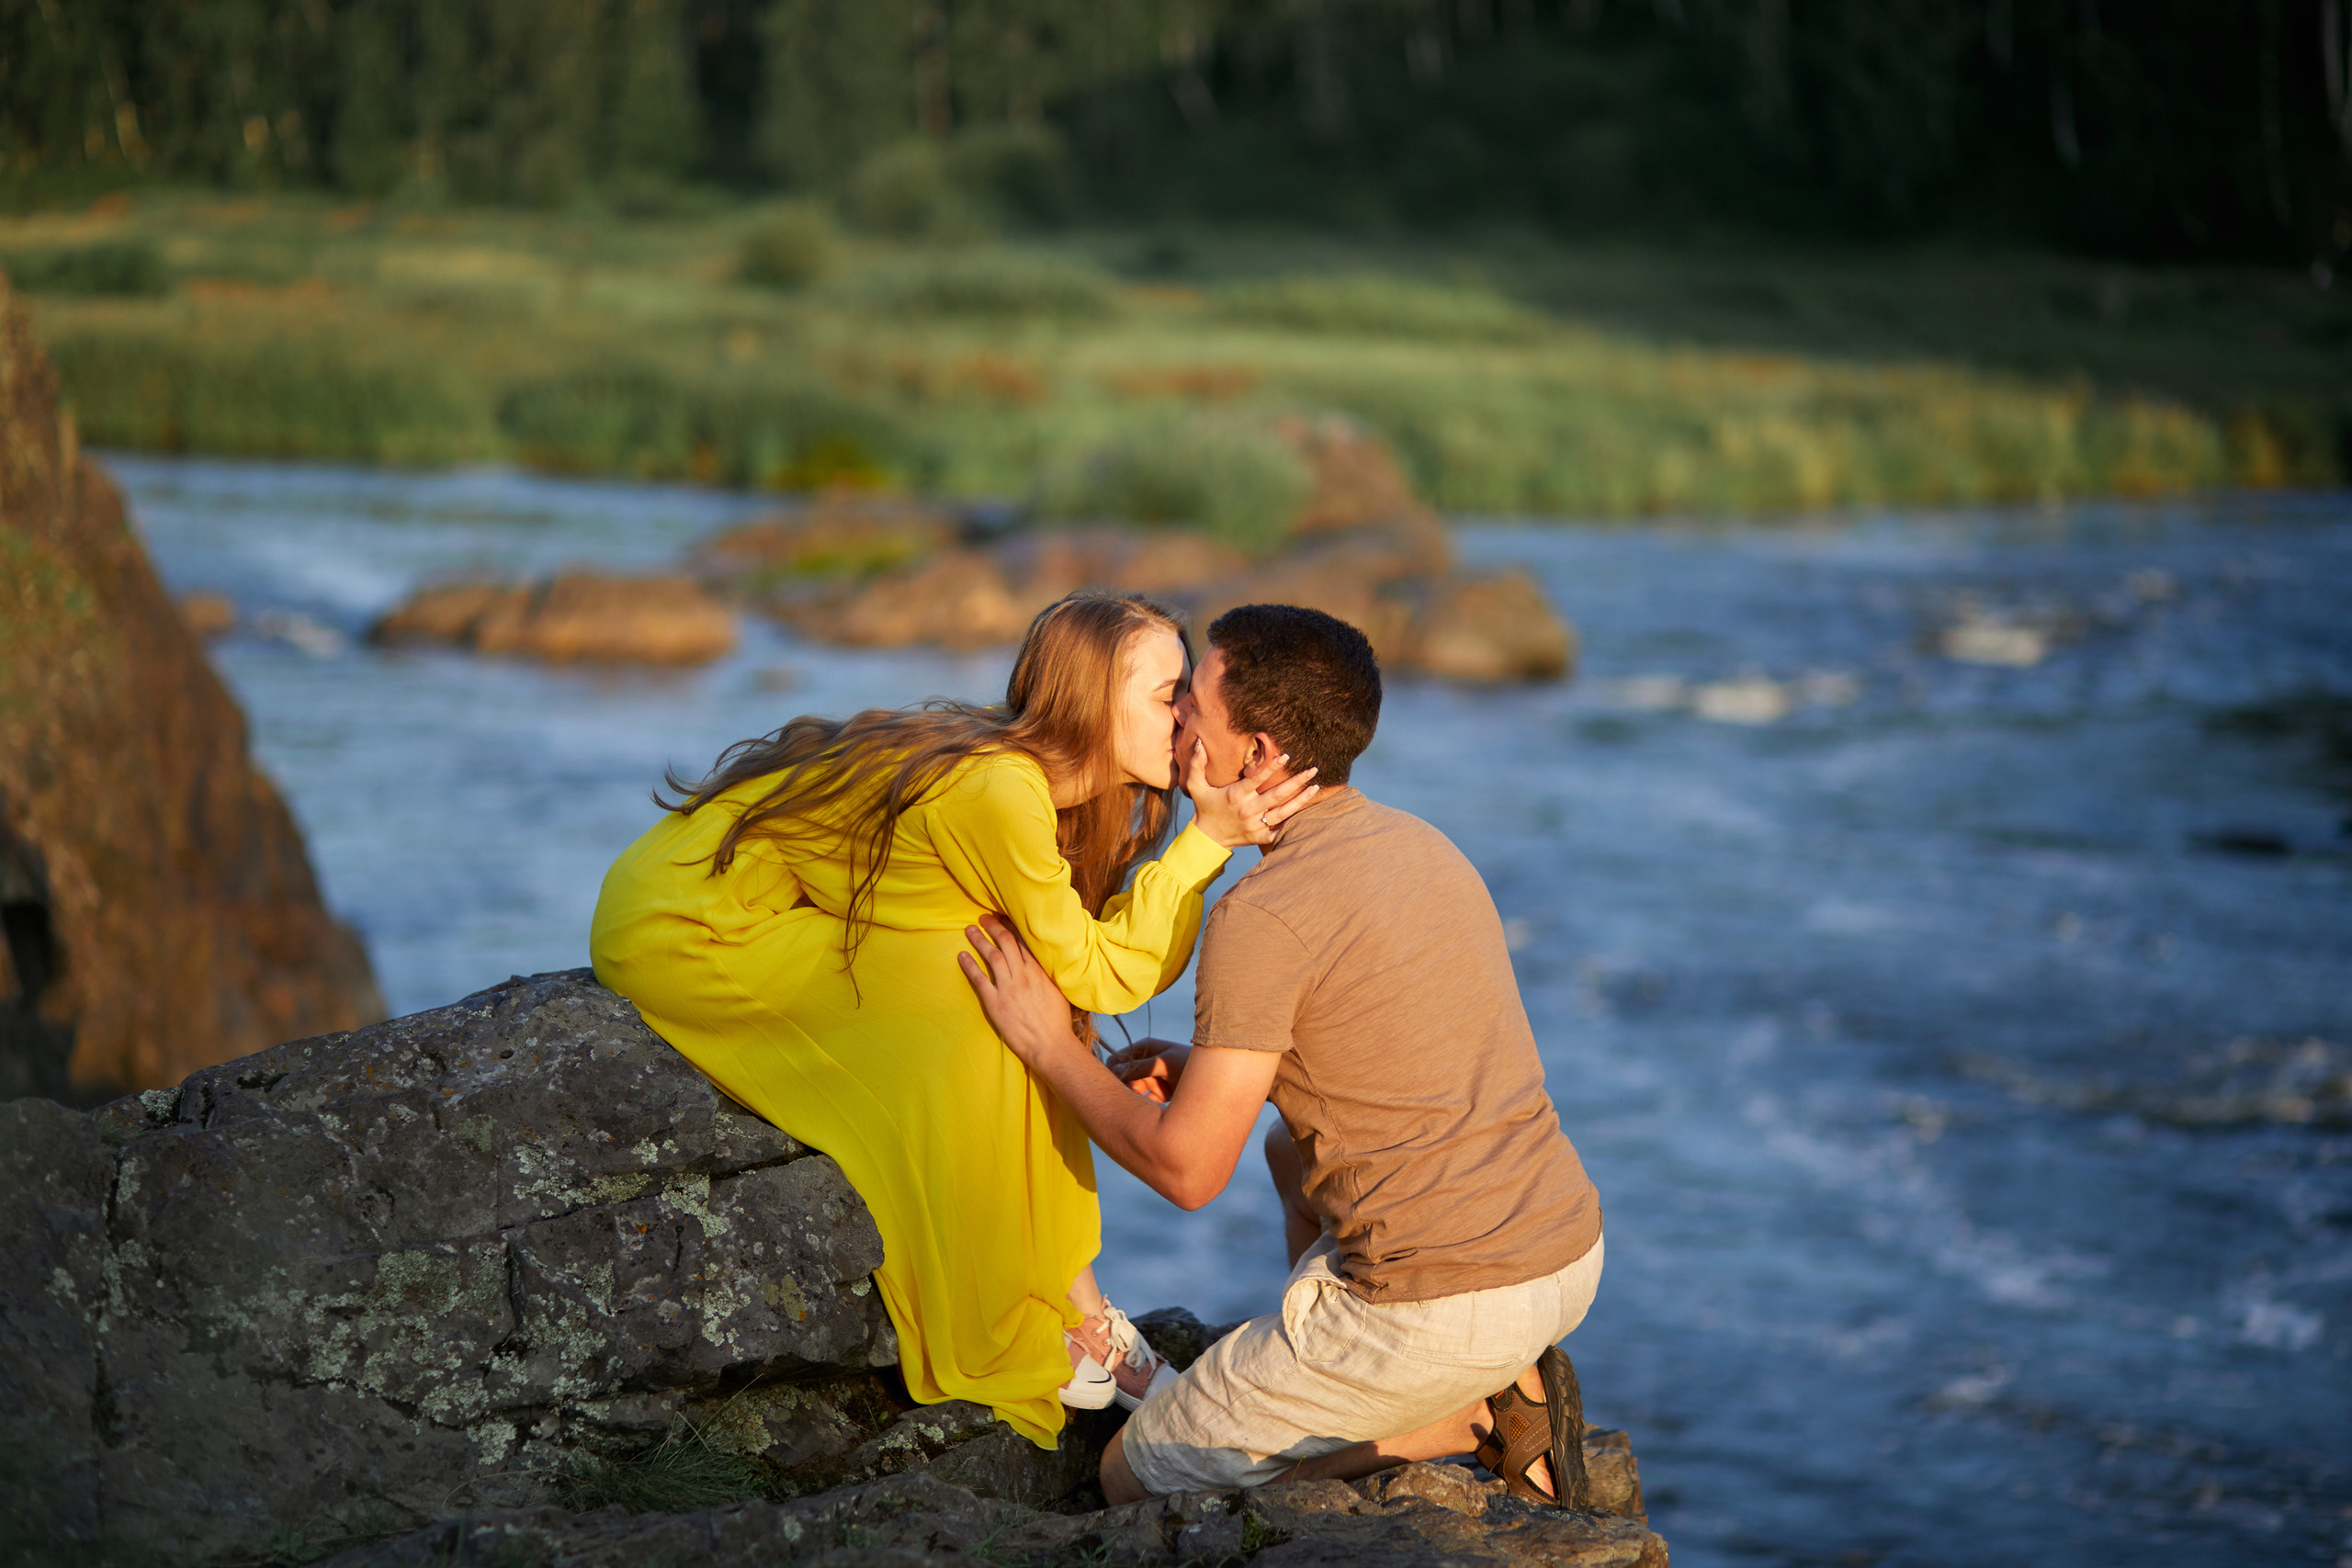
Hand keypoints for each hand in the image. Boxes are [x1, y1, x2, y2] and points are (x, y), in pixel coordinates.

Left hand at [957, 914, 1086, 1070]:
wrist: (1051, 1045)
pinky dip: (970, 966)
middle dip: (993, 926)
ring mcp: (1008, 988)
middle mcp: (1023, 975)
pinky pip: (979, 979)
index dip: (1011, 926)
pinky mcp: (996, 1003)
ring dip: (979, 940)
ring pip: (991, 956)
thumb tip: (1042, 964)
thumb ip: (1047, 975)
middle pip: (1005, 942)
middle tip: (983, 918)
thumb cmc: (1057, 1022)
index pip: (1023, 941)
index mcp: (1039, 971)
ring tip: (970, 929)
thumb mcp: (1058, 991)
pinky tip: (962, 956)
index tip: (1002, 917)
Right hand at [1105, 1037, 1191, 1103]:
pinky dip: (1148, 1105)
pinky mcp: (1158, 1094)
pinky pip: (1145, 1101)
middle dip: (1128, 1087)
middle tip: (1138, 1094)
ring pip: (1133, 1091)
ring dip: (1138, 1098)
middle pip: (1124, 1077)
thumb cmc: (1190, 1063)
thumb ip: (1140, 1067)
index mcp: (1145, 1048)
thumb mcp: (1164, 1063)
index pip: (1118, 1058)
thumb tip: (1114, 1069)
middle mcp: (1146, 1062)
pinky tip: (1157, 1106)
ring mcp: (1152, 1078)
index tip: (1118, 1084)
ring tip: (1151, 1099)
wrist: (1216, 1079)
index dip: (1114, 1071)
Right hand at [1184, 739, 1318, 848]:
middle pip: (1277, 794)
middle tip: (1313, 769)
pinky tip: (1307, 811)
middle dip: (1297, 781)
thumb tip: (1199, 742)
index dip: (1272, 766)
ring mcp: (1256, 825)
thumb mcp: (1196, 786)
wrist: (1208, 838)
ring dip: (1302, 800)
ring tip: (1315, 787)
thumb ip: (1197, 764)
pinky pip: (1281, 830)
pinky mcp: (1260, 837)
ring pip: (1284, 812)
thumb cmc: (1204, 807)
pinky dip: (1294, 822)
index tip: (1287, 755)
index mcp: (1236, 795)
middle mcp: (1248, 810)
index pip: (1257, 778)